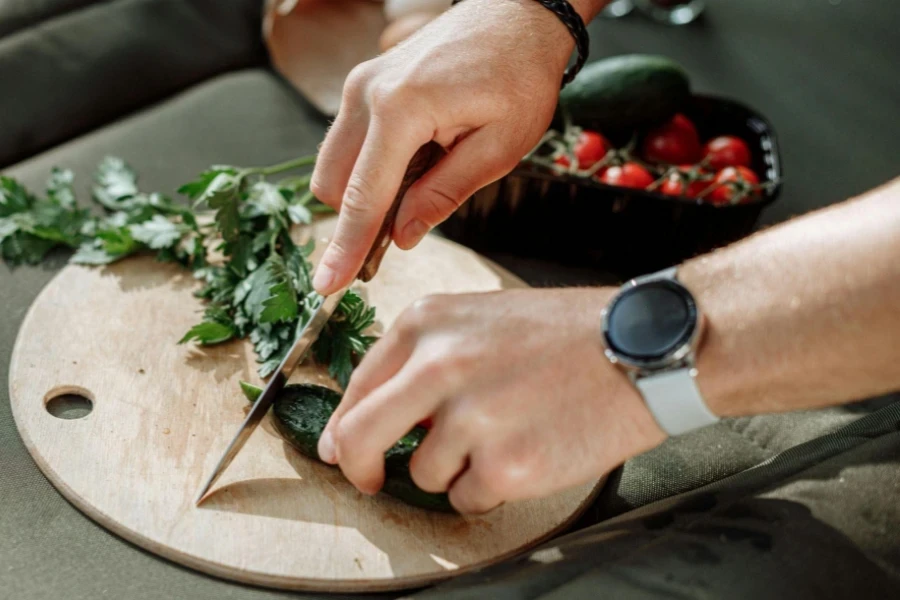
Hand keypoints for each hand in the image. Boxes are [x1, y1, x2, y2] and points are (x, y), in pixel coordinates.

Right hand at [310, 0, 576, 294]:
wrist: (517, 16)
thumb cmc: (518, 76)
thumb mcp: (498, 147)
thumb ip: (444, 193)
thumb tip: (402, 235)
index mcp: (401, 110)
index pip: (363, 197)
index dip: (346, 248)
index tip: (327, 286)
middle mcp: (366, 94)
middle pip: (333, 184)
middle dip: (355, 220)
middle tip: (397, 237)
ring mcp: (360, 85)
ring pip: (334, 164)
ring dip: (362, 192)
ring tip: (417, 190)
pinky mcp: (364, 83)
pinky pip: (347, 141)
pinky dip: (368, 167)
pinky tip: (411, 165)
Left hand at [317, 289, 666, 513]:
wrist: (639, 348)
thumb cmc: (562, 334)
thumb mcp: (478, 319)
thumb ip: (420, 361)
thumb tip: (368, 418)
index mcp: (427, 323)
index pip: (356, 388)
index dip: (344, 428)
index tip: (344, 448)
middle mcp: (439, 366)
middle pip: (358, 439)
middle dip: (358, 468)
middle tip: (371, 480)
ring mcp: (471, 418)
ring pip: (423, 474)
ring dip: (453, 470)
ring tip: (504, 436)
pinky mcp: (506, 465)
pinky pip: (467, 499)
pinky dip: (489, 489)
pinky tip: (525, 453)